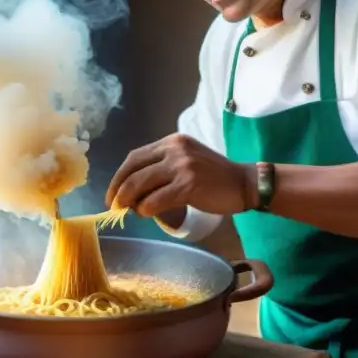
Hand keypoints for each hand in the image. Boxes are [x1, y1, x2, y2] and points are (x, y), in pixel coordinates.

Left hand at [106, 134, 255, 216]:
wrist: (245, 183)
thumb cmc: (215, 177)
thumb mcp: (187, 161)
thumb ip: (163, 168)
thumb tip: (132, 191)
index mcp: (172, 142)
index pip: (134, 157)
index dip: (119, 176)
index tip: (112, 193)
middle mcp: (175, 150)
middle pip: (133, 170)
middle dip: (118, 190)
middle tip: (114, 207)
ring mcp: (182, 166)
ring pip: (140, 185)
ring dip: (129, 202)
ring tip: (130, 212)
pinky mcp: (188, 185)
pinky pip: (155, 200)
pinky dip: (145, 209)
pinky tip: (146, 214)